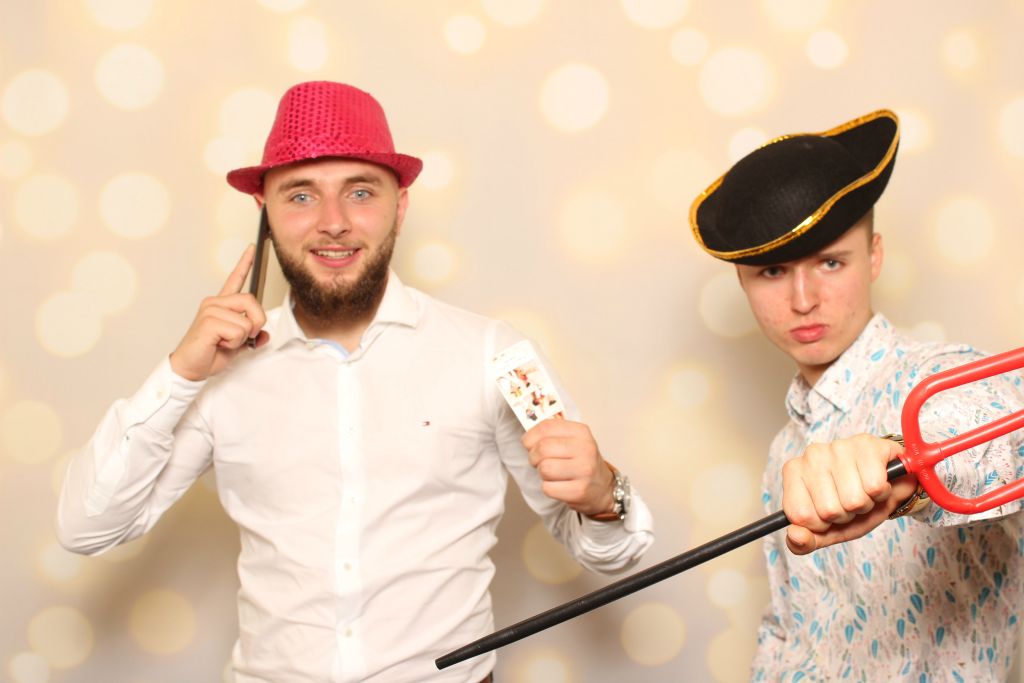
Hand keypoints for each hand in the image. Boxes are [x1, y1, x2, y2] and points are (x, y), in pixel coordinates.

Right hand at [169, 245, 268, 380]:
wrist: (190, 368)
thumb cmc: (209, 354)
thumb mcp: (238, 345)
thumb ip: (252, 337)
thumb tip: (264, 336)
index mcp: (222, 305)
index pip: (235, 279)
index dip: (244, 263)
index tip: (252, 247)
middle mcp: (215, 303)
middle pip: (252, 301)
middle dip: (256, 323)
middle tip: (244, 337)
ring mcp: (210, 310)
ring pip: (247, 321)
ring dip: (242, 338)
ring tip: (224, 342)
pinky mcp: (208, 321)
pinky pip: (238, 331)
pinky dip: (234, 344)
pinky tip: (218, 344)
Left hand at [522, 419, 614, 515]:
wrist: (602, 488)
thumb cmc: (582, 462)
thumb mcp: (574, 440)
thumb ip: (552, 433)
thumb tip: (528, 436)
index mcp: (581, 432)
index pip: (546, 427)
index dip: (530, 436)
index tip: (529, 443)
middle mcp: (585, 449)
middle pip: (542, 449)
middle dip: (534, 457)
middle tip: (540, 461)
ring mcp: (584, 470)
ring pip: (544, 469)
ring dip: (542, 474)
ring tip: (552, 474)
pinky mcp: (579, 491)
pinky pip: (548, 488)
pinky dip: (548, 488)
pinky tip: (558, 485)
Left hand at [781, 434, 917, 554]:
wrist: (890, 484)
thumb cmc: (853, 504)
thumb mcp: (827, 530)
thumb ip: (804, 541)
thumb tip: (794, 536)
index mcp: (793, 471)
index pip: (800, 515)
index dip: (821, 525)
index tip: (828, 514)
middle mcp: (812, 454)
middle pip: (828, 510)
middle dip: (846, 515)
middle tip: (851, 501)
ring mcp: (838, 447)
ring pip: (853, 500)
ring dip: (865, 505)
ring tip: (864, 492)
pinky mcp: (867, 445)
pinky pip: (875, 487)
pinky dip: (881, 493)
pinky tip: (878, 482)